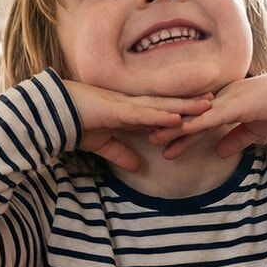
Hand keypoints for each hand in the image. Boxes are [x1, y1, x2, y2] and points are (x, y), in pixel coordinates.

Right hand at [63, 80, 211, 171]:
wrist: (51, 116)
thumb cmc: (74, 124)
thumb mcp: (102, 144)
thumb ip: (120, 154)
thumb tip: (136, 167)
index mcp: (128, 111)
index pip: (160, 109)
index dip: (181, 108)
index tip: (201, 108)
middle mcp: (130, 104)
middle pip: (167, 103)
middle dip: (190, 103)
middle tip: (216, 100)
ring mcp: (124, 105)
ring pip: (160, 105)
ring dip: (183, 106)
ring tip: (206, 106)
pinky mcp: (116, 110)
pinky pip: (143, 113)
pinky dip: (160, 116)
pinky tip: (176, 117)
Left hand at [149, 70, 266, 159]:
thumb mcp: (254, 130)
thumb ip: (235, 139)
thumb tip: (218, 152)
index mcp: (226, 102)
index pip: (196, 119)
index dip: (177, 129)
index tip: (159, 139)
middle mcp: (222, 98)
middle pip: (190, 116)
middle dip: (167, 128)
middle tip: (145, 138)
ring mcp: (228, 99)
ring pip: (195, 116)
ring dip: (174, 127)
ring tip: (153, 138)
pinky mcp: (237, 105)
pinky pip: (212, 117)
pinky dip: (196, 124)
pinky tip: (180, 131)